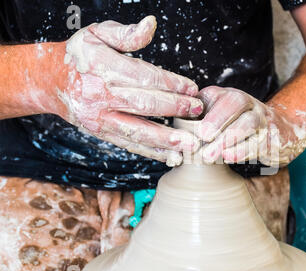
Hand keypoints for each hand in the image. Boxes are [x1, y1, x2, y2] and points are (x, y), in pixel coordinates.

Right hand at [52, 16, 202, 165]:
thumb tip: (151, 24)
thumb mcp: (98, 34)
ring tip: (189, 143)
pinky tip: (171, 155)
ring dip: (166, 138)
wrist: (51, 81)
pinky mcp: (101, 133)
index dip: (171, 83)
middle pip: (144, 104)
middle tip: (198, 110)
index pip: (144, 77)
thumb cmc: (80, 56)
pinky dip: (151, 152)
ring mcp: (100, 118)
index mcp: (102, 67)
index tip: (192, 88)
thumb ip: (126, 34)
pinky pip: (129, 144)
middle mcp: (100, 95)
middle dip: (175, 108)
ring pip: (137, 130)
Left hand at [196, 86, 305, 166]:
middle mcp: (249, 103)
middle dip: (217, 119)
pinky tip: (228, 158)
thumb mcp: (222, 117)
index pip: (217, 95)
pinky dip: (242, 151)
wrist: (282, 131)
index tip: (188, 125)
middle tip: (201, 137)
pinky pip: (258, 143)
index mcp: (231, 96)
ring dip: (228, 138)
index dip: (204, 108)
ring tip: (209, 155)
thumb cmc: (241, 126)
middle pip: (236, 102)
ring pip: (248, 123)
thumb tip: (178, 136)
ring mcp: (262, 120)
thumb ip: (202, 121)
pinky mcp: (272, 138)